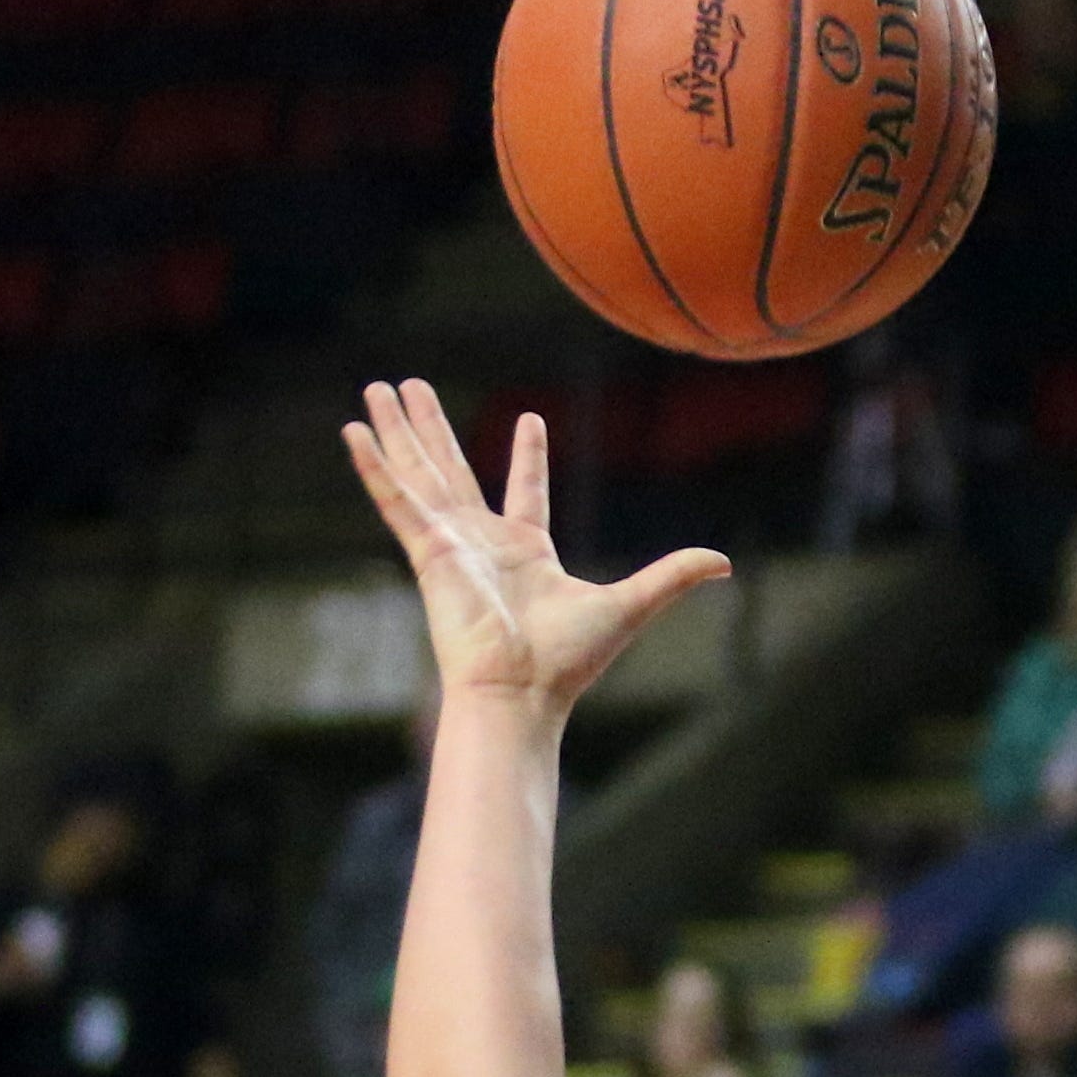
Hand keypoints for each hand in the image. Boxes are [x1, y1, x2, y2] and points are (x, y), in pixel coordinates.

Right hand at [344, 378, 727, 715]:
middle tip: (410, 385)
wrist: (522, 691)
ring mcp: (450, 545)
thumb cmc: (568, 662)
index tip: (530, 420)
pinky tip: (353, 429)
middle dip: (433, 428)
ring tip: (377, 387)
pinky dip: (374, 466)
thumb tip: (724, 562)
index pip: (526, 491)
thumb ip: (672, 577)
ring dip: (399, 430)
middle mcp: (483, 544)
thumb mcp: (631, 604)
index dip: (528, 456)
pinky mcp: (427, 551)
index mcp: (527, 552)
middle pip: (454, 469)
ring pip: (421, 472)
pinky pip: (395, 499)